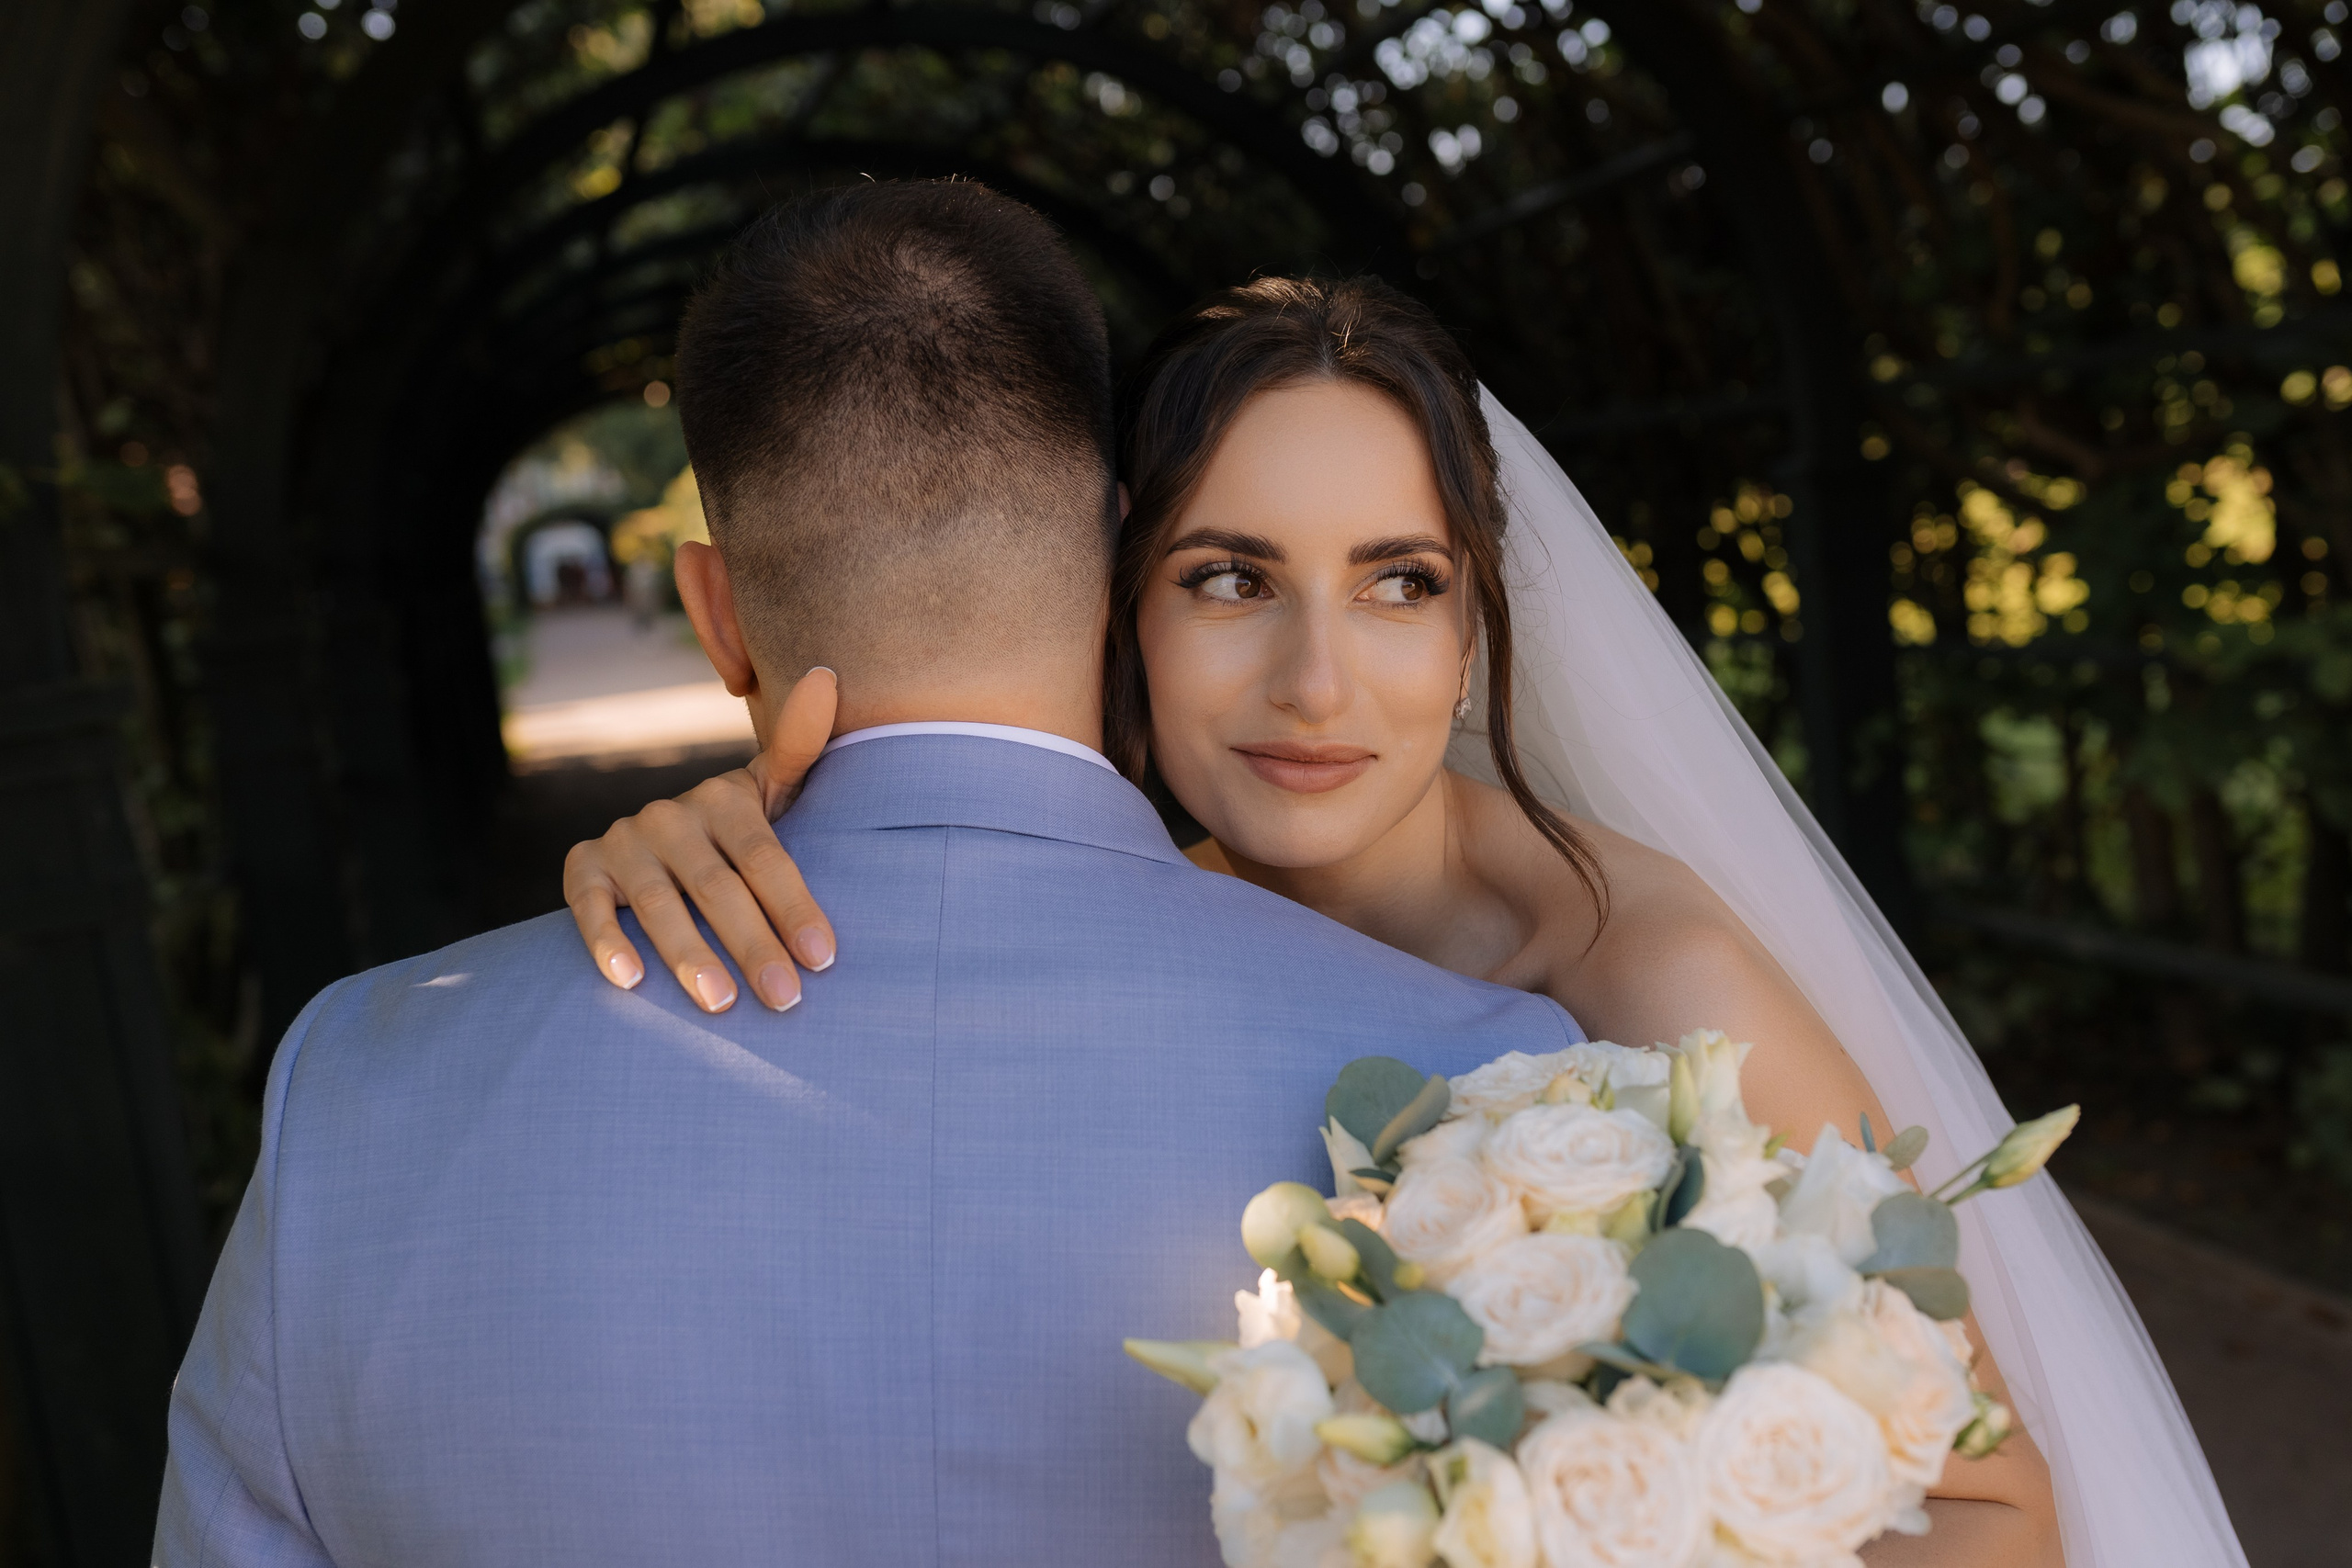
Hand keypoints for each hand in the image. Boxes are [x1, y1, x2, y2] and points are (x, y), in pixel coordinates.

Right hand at [563, 669, 838, 1011]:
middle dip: (753, 945)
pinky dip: (605, 942)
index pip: (765, 857)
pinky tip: (630, 981)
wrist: (664, 842)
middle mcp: (670, 815)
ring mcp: (625, 842)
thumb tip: (826, 675)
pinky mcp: (582, 868)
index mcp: (724, 799)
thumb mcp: (772, 791)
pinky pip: (589, 908)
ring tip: (720, 1004)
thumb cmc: (739, 831)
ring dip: (688, 955)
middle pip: (717, 887)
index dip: (793, 906)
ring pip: (659, 904)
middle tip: (784, 1000)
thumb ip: (800, 747)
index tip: (823, 958)